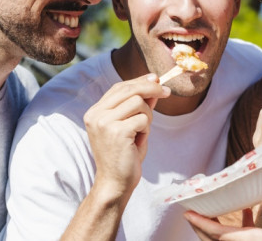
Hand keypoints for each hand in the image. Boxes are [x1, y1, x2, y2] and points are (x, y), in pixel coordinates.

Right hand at [83, 74, 169, 200]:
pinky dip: (146, 129)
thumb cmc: (124, 156)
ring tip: (141, 133)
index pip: (118, 87)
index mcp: (95, 112)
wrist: (115, 183)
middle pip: (129, 89)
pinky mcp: (116, 131)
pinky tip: (138, 142)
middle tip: (166, 92)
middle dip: (151, 88)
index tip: (155, 79)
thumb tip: (154, 83)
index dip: (138, 81)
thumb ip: (138, 106)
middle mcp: (96, 114)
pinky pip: (142, 119)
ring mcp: (104, 122)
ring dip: (147, 116)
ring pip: (138, 102)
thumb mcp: (131, 126)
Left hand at [184, 169, 261, 240]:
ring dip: (216, 227)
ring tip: (210, 208)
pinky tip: (245, 209)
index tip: (187, 213)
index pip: (220, 235)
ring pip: (227, 240)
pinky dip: (237, 227)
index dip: (201, 223)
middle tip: (191, 208)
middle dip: (201, 226)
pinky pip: (242, 238)